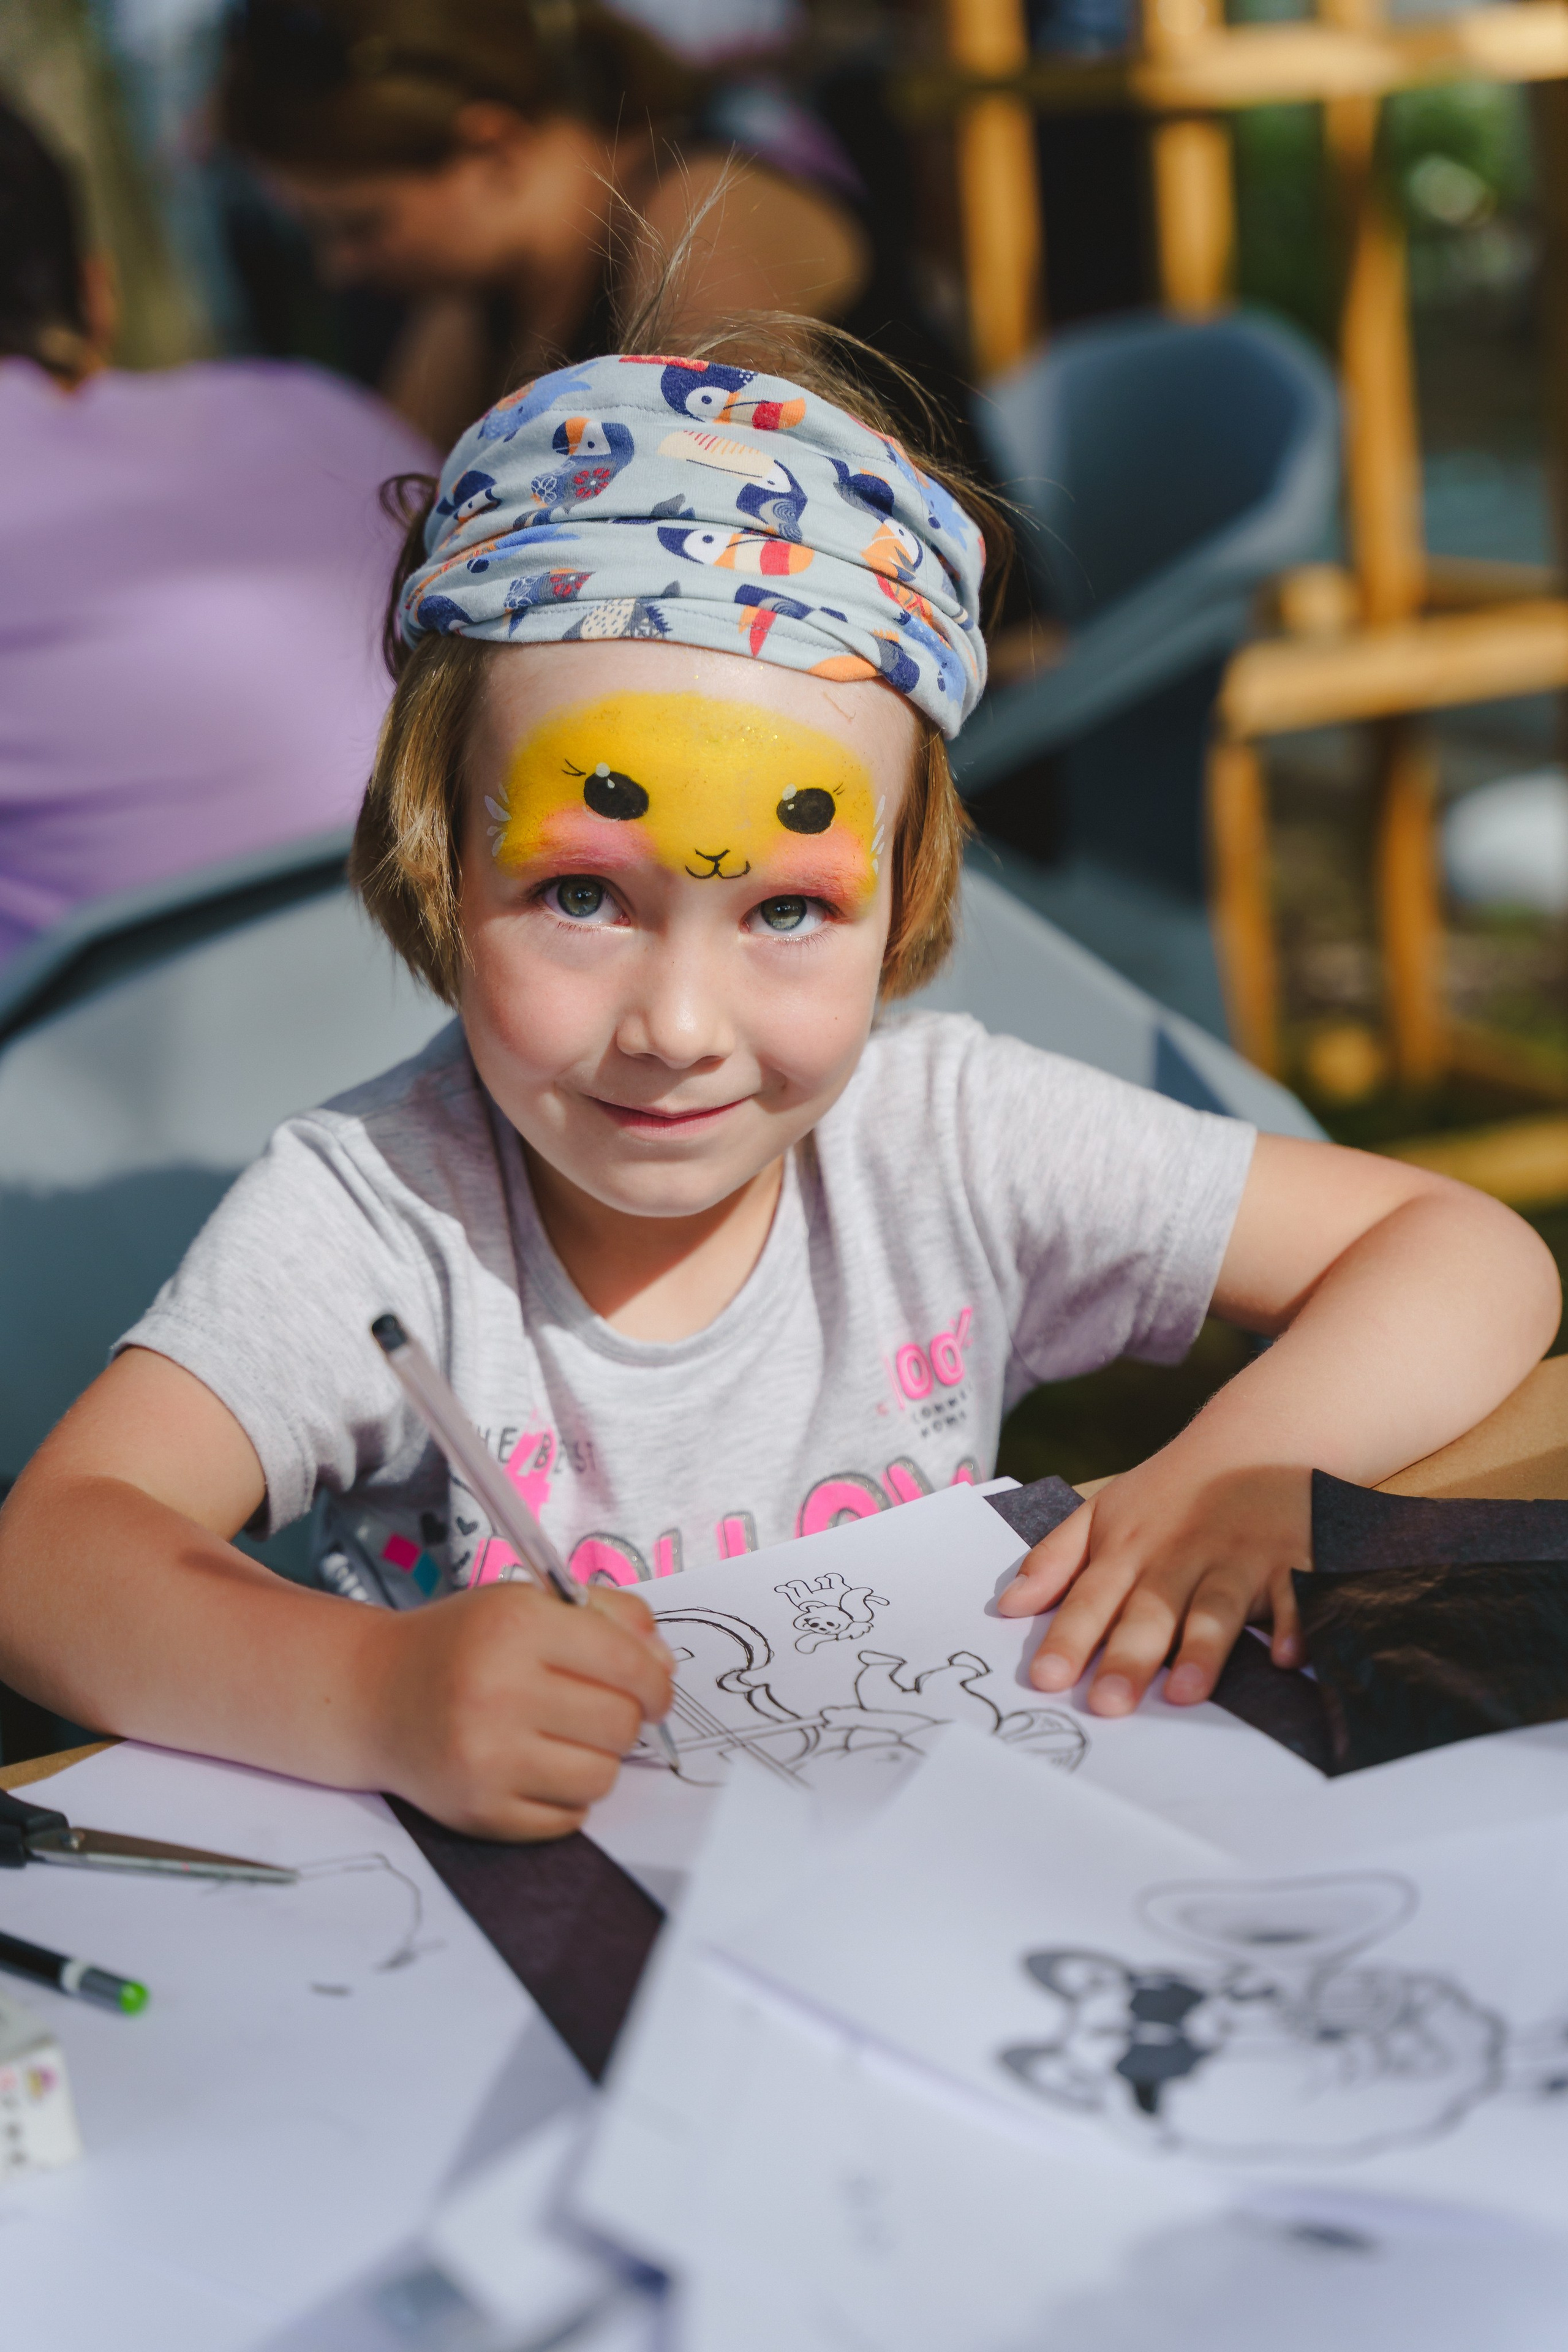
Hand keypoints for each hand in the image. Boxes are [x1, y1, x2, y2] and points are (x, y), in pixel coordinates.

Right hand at [373, 1584, 674, 1838]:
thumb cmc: (464, 1644)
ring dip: (597, 1760)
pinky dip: (566, 1797)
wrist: (375, 1695)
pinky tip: (536, 1767)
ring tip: (564, 1738)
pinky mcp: (479, 1811)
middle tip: (600, 1709)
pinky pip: (568, 1819)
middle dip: (625, 1718)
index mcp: (517, 1625)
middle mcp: (497, 1690)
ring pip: (602, 1777)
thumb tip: (665, 1666)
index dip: (655, 1681)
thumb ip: (611, 1617)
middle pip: (621, 1724)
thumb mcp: (530, 1601)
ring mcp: (485, 1758)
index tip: (652, 1688)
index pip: (630, 1665)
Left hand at [996, 1459, 1309, 1714]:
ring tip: (1183, 1692)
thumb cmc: (1172, 1490)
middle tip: (1107, 1705)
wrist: (1257, 1436)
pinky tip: (1287, 1658)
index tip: (1044, 1680)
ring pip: (1216, 1608)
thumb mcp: (1104, 1511)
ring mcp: (1237, 1560)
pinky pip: (1294, 1598)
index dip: (1068, 1639)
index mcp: (1130, 1549)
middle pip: (1151, 1612)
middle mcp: (1180, 1558)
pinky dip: (1295, 1625)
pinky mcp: (1290, 1562)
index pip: (1091, 1599)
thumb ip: (1055, 1558)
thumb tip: (1008, 1606)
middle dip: (1129, 1658)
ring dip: (1201, 1649)